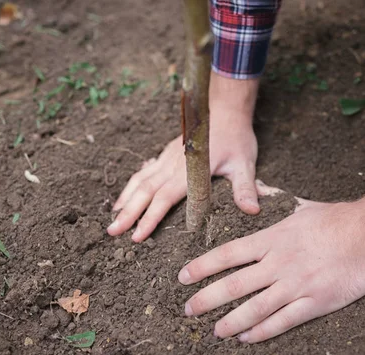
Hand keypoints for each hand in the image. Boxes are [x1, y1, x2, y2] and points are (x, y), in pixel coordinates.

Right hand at [108, 72, 260, 241]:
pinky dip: (130, 187)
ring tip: (112, 219)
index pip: (164, 197)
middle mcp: (172, 164)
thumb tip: (252, 210)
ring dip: (125, 200)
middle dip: (128, 213)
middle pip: (145, 191)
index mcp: (188, 170)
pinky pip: (143, 172)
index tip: (136, 235)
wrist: (225, 110)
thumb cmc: (236, 138)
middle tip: (111, 232)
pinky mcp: (165, 155)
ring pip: (140, 181)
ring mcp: (166, 158)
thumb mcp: (245, 163)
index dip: (150, 217)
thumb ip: (245, 187)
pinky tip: (124, 198)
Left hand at [178, 180, 364, 342]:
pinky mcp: (315, 302)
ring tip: (214, 331)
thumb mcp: (300, 206)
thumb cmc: (336, 218)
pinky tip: (247, 337)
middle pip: (233, 285)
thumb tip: (257, 189)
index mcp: (271, 240)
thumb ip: (274, 200)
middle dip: (206, 299)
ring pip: (254, 308)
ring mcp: (295, 284)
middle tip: (188, 310)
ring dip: (230, 322)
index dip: (202, 267)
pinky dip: (262, 331)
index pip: (227, 255)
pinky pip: (282, 321)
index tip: (183, 277)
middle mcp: (278, 263)